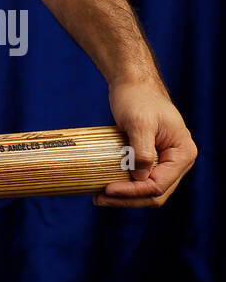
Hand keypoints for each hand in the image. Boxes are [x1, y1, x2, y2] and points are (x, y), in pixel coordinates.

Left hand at [95, 80, 197, 207]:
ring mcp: (165, 161)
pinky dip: (124, 185)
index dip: (133, 191)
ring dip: (125, 196)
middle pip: (155, 193)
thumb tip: (139, 178)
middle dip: (127, 199)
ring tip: (98, 196)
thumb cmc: (138, 97)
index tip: (108, 189)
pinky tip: (105, 186)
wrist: (133, 82)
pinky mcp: (151, 159)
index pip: (159, 184)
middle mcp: (178, 161)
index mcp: (183, 153)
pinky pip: (140, 179)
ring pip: (147, 189)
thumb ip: (142, 150)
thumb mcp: (139, 122)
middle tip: (99, 198)